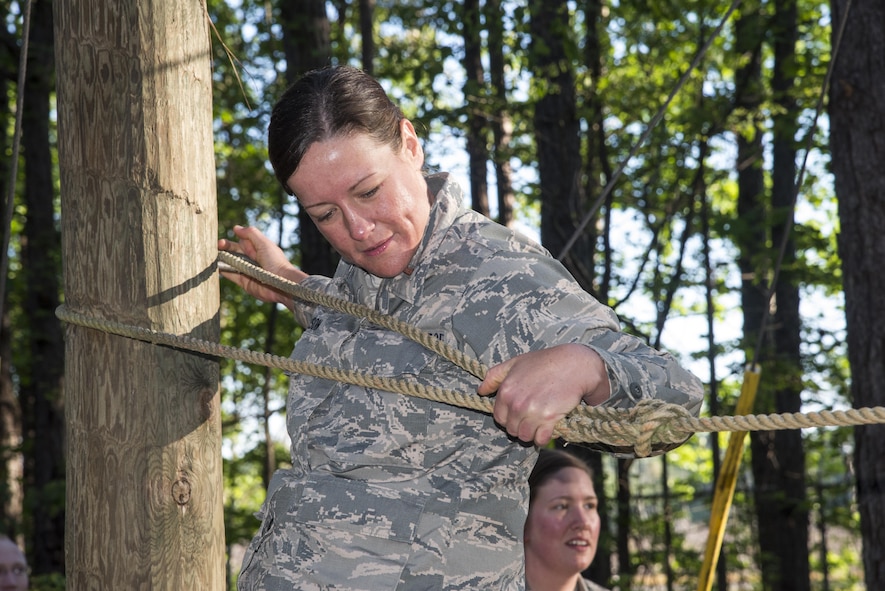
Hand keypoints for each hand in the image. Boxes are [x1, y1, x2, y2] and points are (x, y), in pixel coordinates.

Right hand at [218, 225, 307, 307]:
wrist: (282, 284)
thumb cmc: (275, 262)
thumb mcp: (264, 243)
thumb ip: (251, 234)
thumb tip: (235, 228)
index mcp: (257, 249)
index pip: (241, 242)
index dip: (232, 241)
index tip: (222, 242)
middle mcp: (251, 259)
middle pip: (233, 252)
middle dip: (224, 249)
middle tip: (216, 247)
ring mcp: (247, 271)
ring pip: (230, 263)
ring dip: (221, 259)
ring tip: (210, 256)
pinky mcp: (244, 282)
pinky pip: (231, 275)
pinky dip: (222, 271)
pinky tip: (214, 267)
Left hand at [476, 344, 610, 445]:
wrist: (574, 364)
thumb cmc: (544, 362)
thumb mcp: (514, 363)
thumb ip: (494, 377)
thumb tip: (480, 390)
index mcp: (506, 391)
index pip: (499, 418)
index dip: (509, 418)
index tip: (519, 413)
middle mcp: (517, 403)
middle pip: (511, 430)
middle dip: (520, 426)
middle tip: (532, 417)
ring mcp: (532, 411)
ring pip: (524, 436)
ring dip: (532, 433)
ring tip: (539, 423)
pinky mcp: (549, 418)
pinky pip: (540, 439)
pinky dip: (543, 437)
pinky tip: (549, 428)